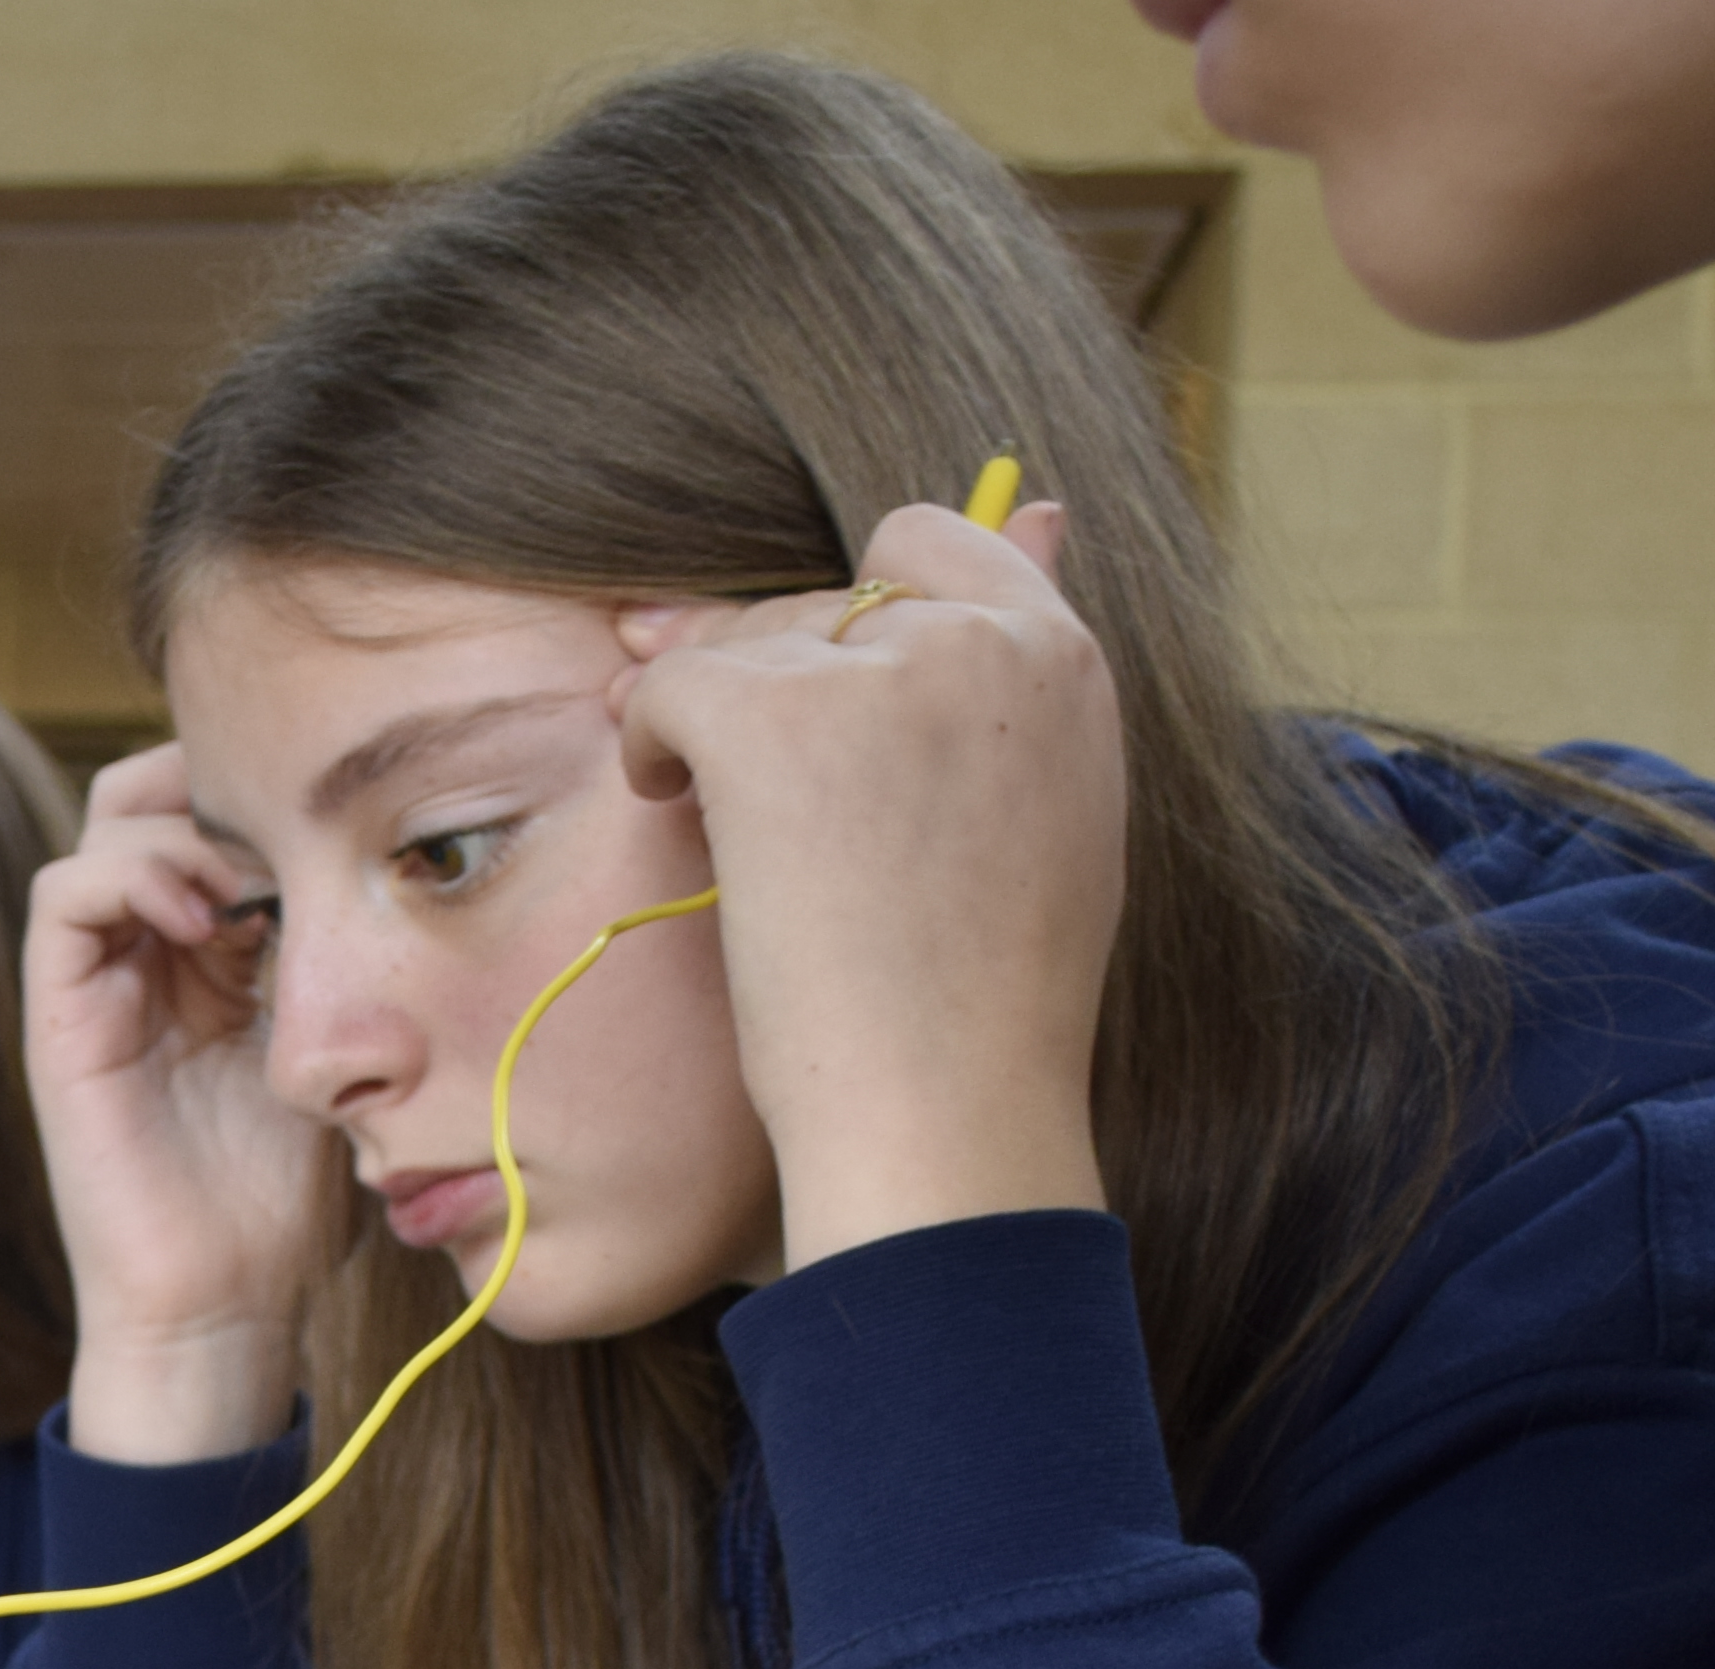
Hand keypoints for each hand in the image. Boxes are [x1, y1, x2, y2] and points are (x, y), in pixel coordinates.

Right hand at [25, 744, 355, 1463]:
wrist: (227, 1310)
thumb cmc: (294, 1208)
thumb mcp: (348, 1058)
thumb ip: (354, 969)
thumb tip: (402, 869)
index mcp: (218, 958)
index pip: (220, 811)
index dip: (276, 789)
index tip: (350, 821)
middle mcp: (150, 956)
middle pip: (155, 792)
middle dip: (224, 780)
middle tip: (295, 824)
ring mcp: (100, 984)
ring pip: (109, 824)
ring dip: (186, 827)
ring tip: (256, 882)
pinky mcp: (60, 1020)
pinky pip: (64, 896)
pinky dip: (132, 879)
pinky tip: (209, 924)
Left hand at [608, 491, 1122, 1267]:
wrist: (946, 1115)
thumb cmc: (990, 1005)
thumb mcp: (1054, 811)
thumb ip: (1029, 674)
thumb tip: (1049, 507)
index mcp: (1065, 661)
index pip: (945, 544)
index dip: (863, 615)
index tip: (821, 692)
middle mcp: (983, 641)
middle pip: (829, 594)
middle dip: (769, 675)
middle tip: (742, 779)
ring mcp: (880, 674)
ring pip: (749, 639)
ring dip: (713, 714)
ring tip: (720, 822)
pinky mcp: (774, 719)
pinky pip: (673, 685)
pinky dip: (649, 742)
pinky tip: (669, 809)